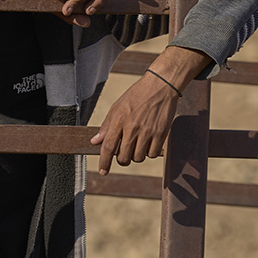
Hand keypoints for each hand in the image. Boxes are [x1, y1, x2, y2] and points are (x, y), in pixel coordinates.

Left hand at [90, 46, 210, 174]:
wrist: (161, 86)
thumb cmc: (137, 95)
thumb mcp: (117, 107)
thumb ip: (106, 125)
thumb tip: (95, 141)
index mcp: (119, 120)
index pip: (108, 147)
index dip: (104, 162)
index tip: (102, 171)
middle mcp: (132, 127)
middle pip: (123, 157)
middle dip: (121, 160)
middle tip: (123, 155)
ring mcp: (148, 131)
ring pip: (138, 158)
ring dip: (135, 156)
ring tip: (137, 145)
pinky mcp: (161, 133)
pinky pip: (152, 154)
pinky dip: (149, 153)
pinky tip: (148, 144)